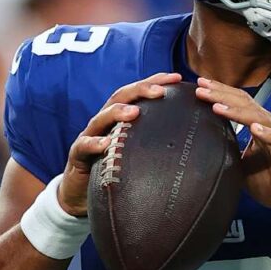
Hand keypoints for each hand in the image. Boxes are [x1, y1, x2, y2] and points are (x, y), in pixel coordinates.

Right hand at [58, 72, 182, 216]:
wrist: (81, 192)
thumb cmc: (115, 167)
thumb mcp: (136, 150)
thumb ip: (155, 139)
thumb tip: (193, 137)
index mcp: (120, 116)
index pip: (138, 93)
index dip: (156, 82)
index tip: (177, 78)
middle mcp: (104, 121)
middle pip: (120, 97)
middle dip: (140, 90)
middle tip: (160, 91)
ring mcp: (89, 135)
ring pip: (101, 118)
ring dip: (117, 112)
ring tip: (134, 112)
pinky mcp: (77, 155)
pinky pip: (84, 146)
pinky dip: (95, 143)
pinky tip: (106, 144)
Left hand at [195, 78, 270, 220]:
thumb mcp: (242, 165)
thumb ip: (228, 152)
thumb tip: (203, 148)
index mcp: (258, 125)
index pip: (238, 102)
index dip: (220, 92)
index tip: (199, 85)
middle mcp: (270, 126)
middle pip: (245, 104)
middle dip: (222, 95)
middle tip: (201, 87)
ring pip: (259, 118)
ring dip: (237, 112)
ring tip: (218, 106)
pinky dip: (268, 134)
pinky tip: (254, 128)